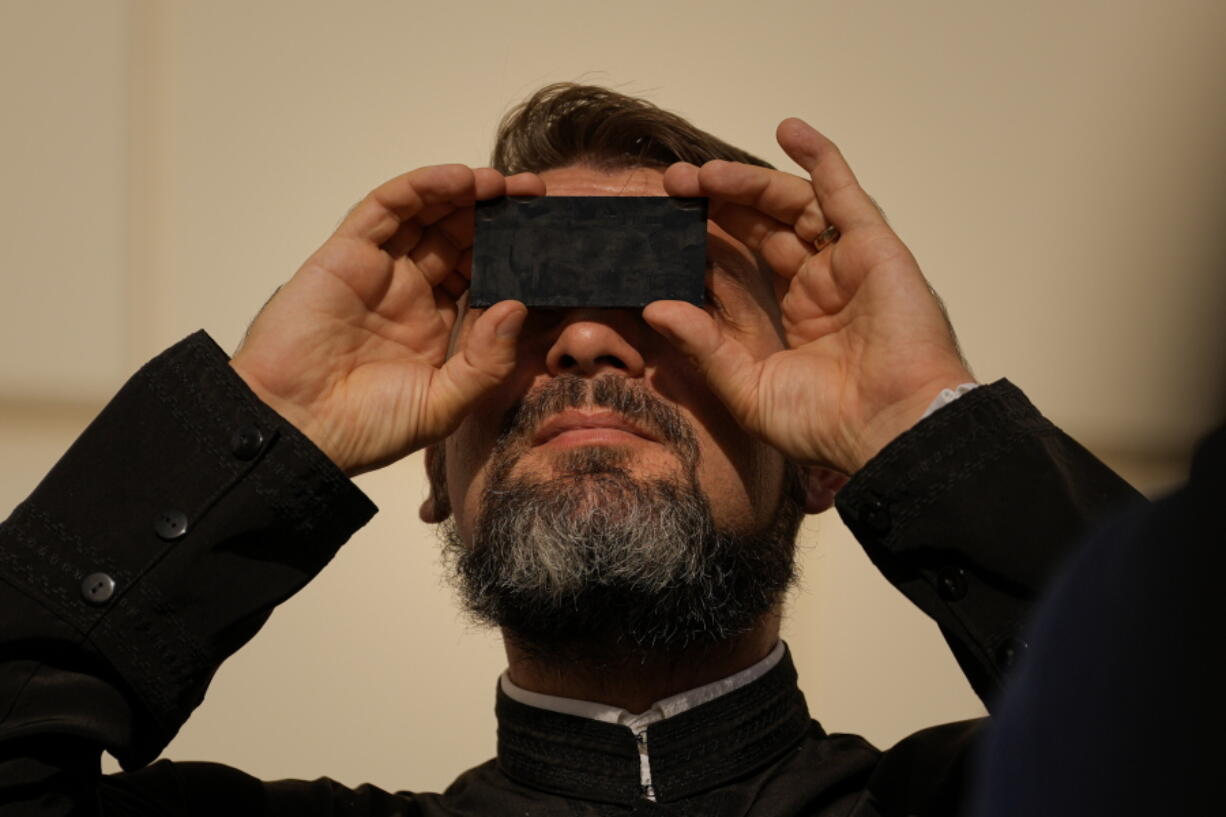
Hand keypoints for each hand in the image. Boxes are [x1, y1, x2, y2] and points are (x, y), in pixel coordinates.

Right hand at [230, 165, 543, 475]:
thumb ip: (484, 362)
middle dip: (496, 216)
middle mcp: (408, 294)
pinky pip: (385, 210)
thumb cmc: (364, 429)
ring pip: (426, 217)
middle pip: (458, 239)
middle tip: (537, 195)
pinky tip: (458, 179)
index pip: (482, 278)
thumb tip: (517, 308)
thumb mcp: (442, 406)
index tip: (549, 239)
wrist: (294, 432)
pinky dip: (420, 188)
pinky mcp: (344, 255)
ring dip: (464, 194)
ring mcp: (377, 272)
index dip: (513, 257)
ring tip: (503, 182)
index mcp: (434, 328)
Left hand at [644, 119, 973, 474]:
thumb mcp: (748, 389)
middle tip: (672, 186)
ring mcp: (847, 264)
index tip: (663, 225)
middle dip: (717, 203)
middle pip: (761, 226)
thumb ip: (703, 345)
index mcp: (794, 319)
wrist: (893, 429)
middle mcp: (820, 286)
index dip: (705, 242)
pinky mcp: (874, 246)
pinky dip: (820, 157)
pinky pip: (844, 191)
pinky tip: (788, 130)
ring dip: (748, 182)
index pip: (741, 265)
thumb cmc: (830, 424)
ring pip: (792, 205)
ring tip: (704, 173)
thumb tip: (654, 309)